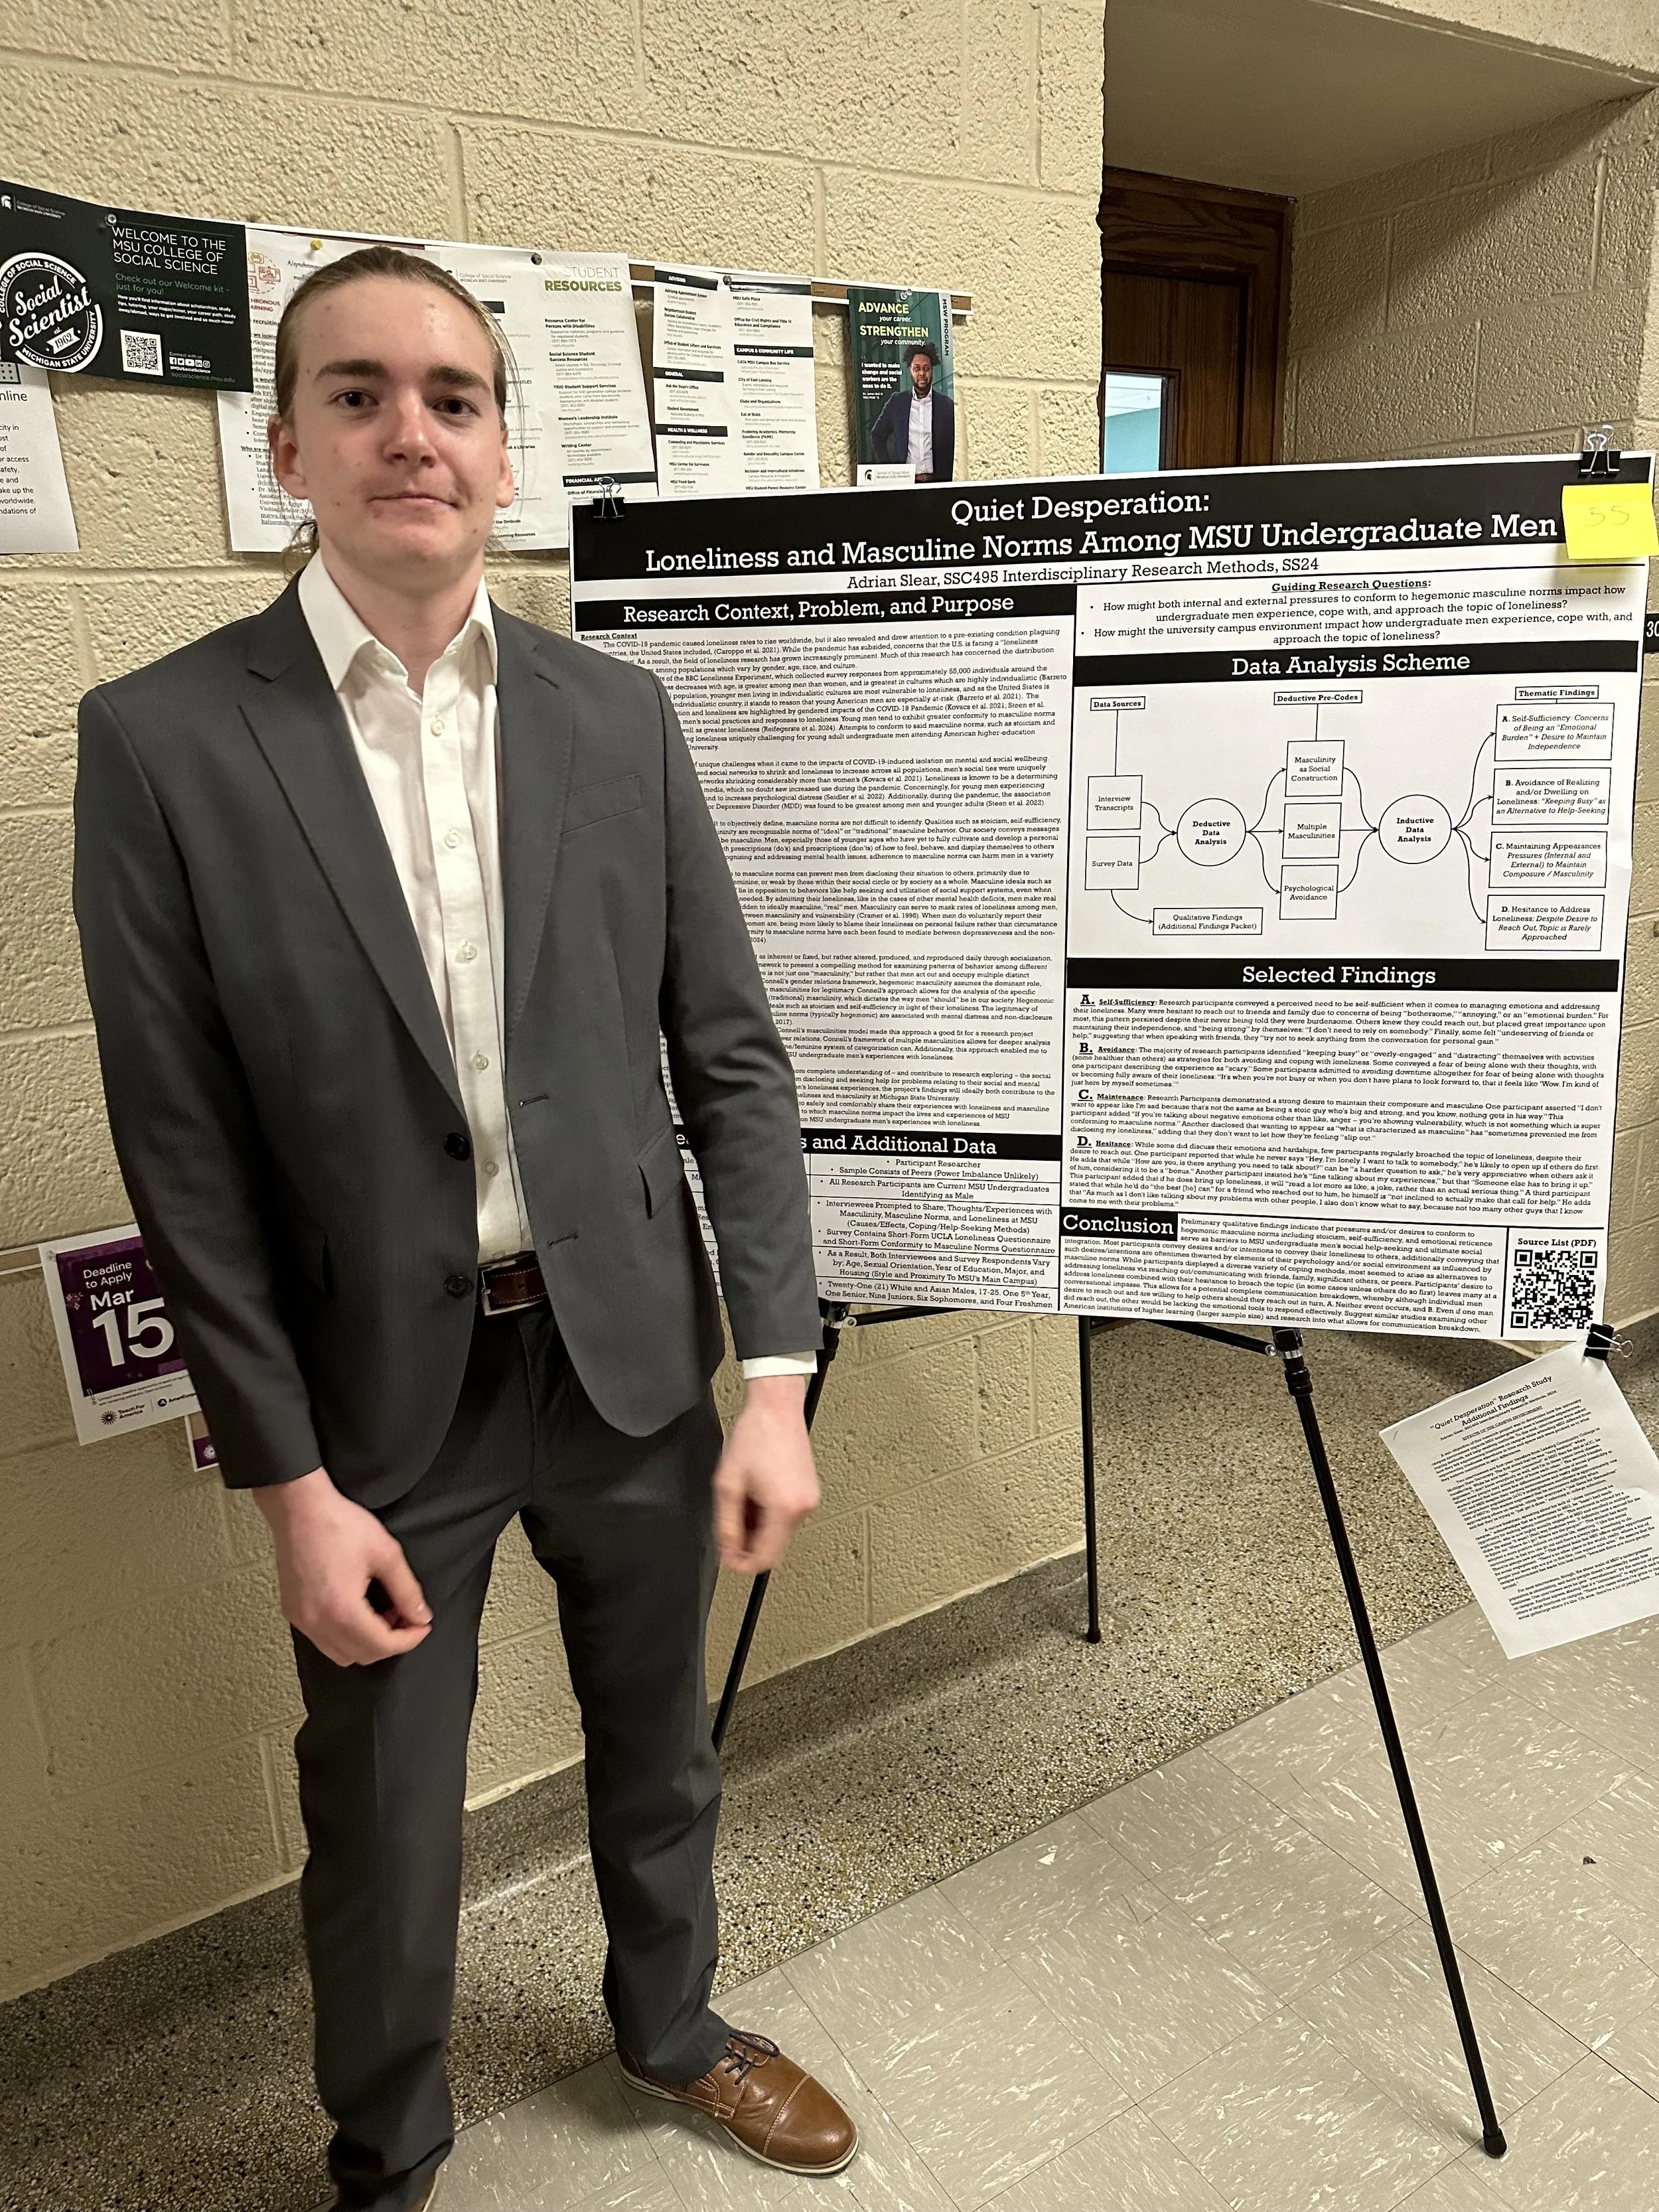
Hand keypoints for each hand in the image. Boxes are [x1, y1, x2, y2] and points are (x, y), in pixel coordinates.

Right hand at [253, 1465, 431, 1665]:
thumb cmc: (341, 1524)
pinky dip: (344, 1635)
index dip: (409, 1639)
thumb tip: (421, 1616)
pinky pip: (322, 1640)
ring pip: (340, 1654)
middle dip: (389, 1642)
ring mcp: (300, 1620)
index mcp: (342, 1611)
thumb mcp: (386, 1553)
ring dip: (366, 1642)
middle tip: (404, 1615)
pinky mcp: (292, 1612)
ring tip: (380, 1611)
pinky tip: (356, 1608)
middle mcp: (317, 1624)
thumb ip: (407, 1591)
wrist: (299, 1507)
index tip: (423, 1625)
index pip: (381, 1646)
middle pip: (361, 1656)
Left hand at [713, 1374, 817, 1574]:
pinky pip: (786, 1518)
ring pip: (779, 1533)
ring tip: (742, 1501)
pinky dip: (768, 1515)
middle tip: (728, 1526)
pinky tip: (755, 1496)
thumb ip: (726, 1525)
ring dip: (757, 1528)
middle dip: (748, 1544)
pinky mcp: (809, 1492)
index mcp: (784, 1509)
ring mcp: (809, 1500)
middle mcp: (803, 1508)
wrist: (776, 1408)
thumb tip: (727, 1552)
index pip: (766, 1558)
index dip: (742, 1564)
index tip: (726, 1559)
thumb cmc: (755, 1436)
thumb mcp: (728, 1484)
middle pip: (774, 1548)